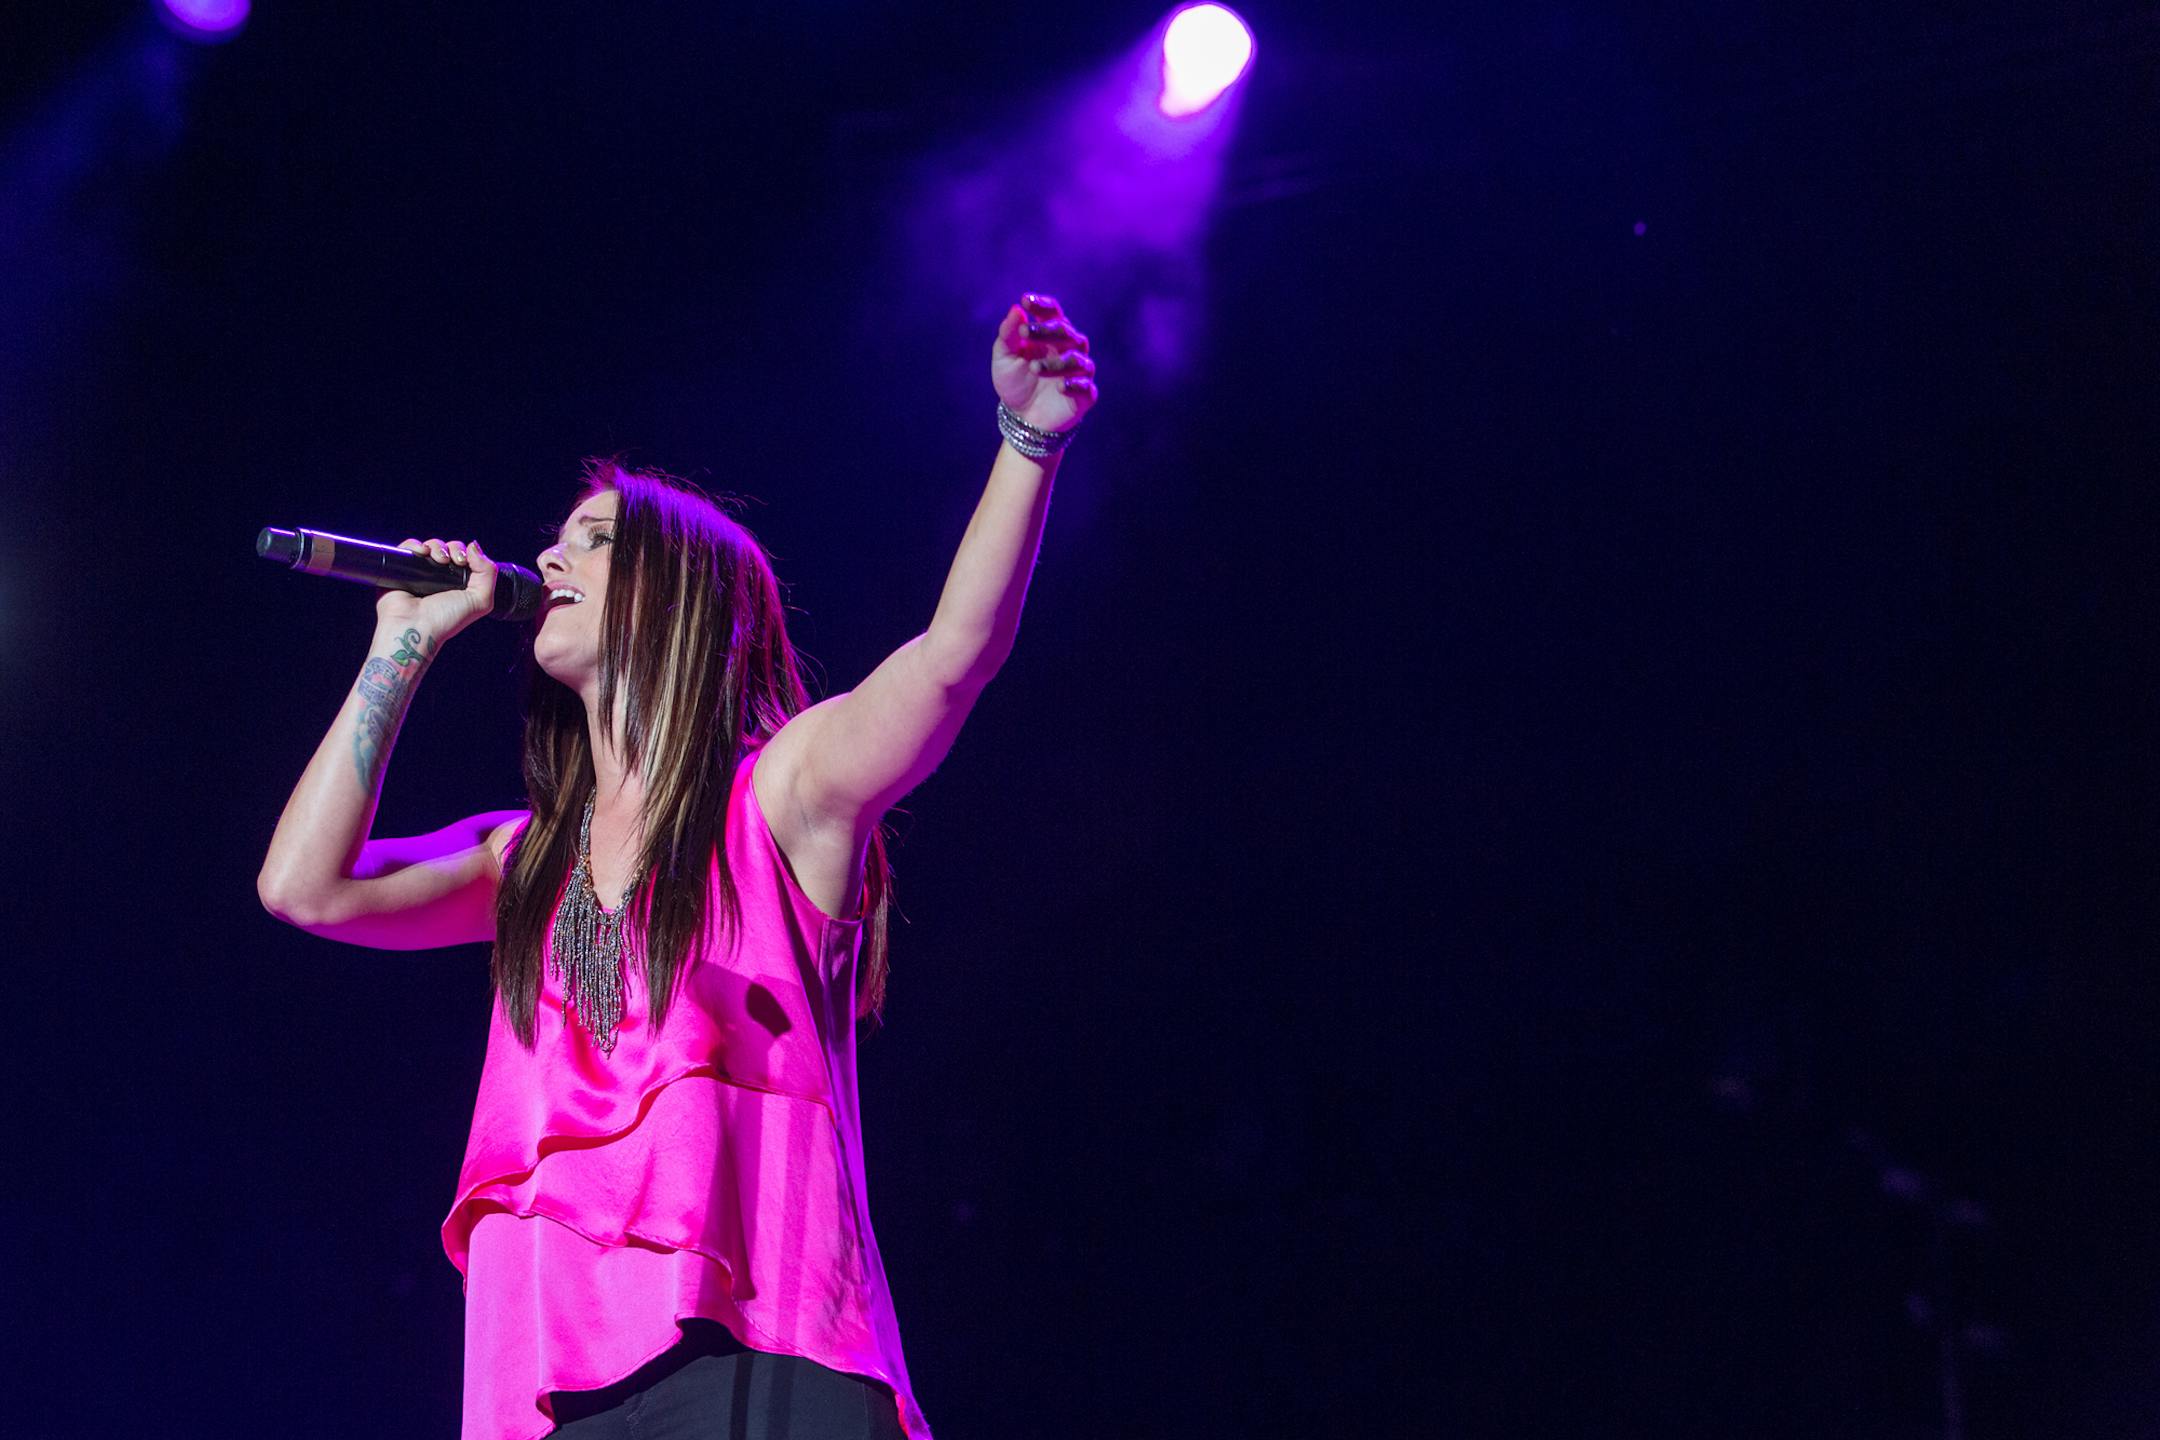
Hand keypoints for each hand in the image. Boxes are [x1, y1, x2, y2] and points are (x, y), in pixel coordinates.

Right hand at [373, 537, 497, 643]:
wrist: (415, 627)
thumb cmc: (446, 619)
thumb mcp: (480, 601)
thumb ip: (488, 573)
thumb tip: (474, 546)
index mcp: (457, 584)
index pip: (465, 557)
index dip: (466, 553)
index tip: (464, 561)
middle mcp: (439, 578)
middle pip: (448, 548)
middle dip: (453, 548)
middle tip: (454, 560)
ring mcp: (419, 572)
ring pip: (429, 546)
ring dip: (436, 546)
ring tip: (439, 559)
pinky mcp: (400, 568)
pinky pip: (407, 547)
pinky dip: (415, 544)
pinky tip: (422, 552)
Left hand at [992, 294, 1097, 435]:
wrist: (1021, 417)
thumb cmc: (1014, 382)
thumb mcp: (1004, 358)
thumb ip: (1008, 335)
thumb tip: (1016, 309)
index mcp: (1049, 336)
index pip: (1052, 313)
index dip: (1041, 306)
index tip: (1025, 301)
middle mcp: (1068, 349)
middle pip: (1065, 332)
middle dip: (1046, 330)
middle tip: (1023, 332)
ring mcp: (1078, 372)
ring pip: (1076, 359)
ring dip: (1056, 362)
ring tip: (1033, 368)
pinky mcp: (1084, 395)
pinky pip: (1086, 387)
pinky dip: (1075, 385)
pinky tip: (1060, 386)